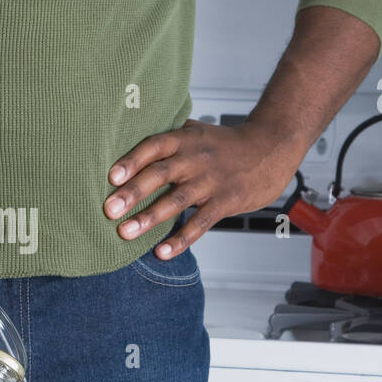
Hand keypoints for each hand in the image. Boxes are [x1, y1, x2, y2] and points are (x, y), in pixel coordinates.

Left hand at [104, 119, 299, 257]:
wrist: (272, 147)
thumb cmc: (228, 143)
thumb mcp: (197, 130)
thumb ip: (169, 139)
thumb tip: (131, 144)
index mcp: (185, 139)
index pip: (154, 146)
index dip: (132, 160)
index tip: (111, 177)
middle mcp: (195, 158)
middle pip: (160, 174)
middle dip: (133, 193)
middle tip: (109, 210)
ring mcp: (211, 180)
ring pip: (177, 200)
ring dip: (150, 217)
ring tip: (126, 232)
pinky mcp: (226, 201)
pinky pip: (201, 222)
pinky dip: (181, 238)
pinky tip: (162, 251)